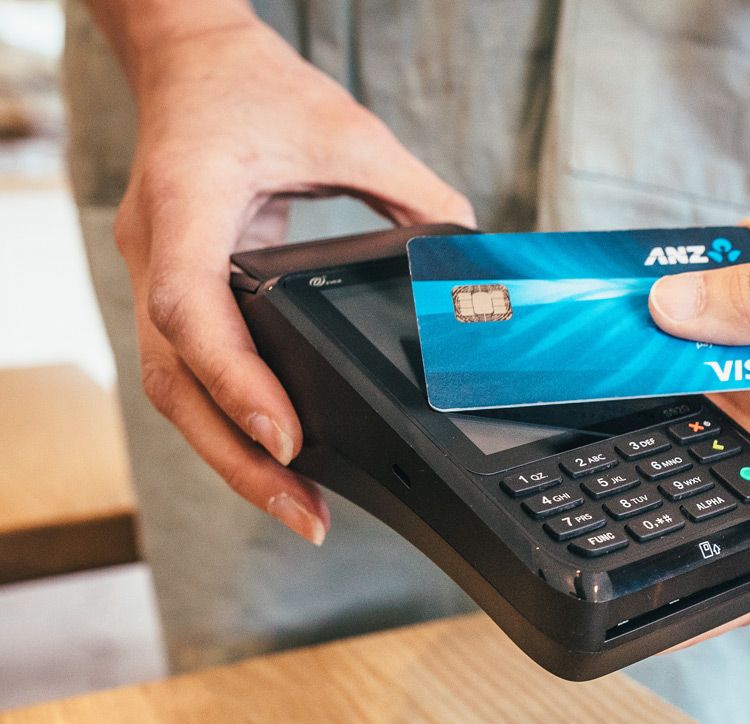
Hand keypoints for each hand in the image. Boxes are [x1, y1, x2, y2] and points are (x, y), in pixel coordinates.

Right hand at [113, 18, 473, 543]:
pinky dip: (230, 425)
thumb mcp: (347, 130)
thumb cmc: (257, 86)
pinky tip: (280, 462)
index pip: (193, 307)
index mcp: (190, 204)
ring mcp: (153, 277)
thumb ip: (412, 192)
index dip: (237, 381)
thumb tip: (474, 256)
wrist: (189, 60)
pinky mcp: (171, 294)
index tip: (287, 438)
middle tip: (307, 514)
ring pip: (174, 391)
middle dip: (237, 458)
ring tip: (301, 510)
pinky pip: (190, 374)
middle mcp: (156, 250)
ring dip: (232, 459)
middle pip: (175, 379)